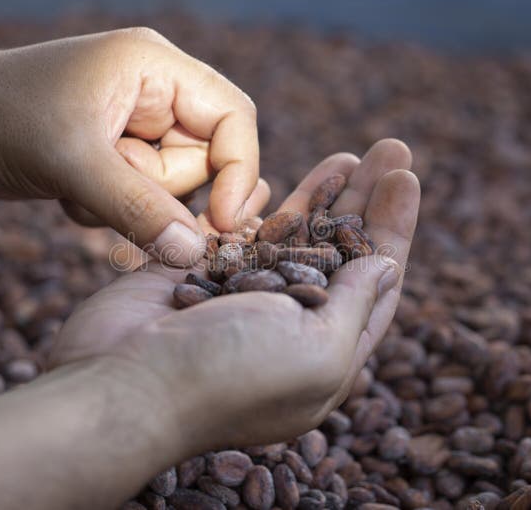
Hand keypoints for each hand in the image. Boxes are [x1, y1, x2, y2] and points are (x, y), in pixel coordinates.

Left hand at [0, 28, 258, 264]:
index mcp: (156, 67)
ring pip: (172, 186)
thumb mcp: (74, 163)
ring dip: (130, 203)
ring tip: (77, 185)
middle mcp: (154, 92)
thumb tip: (195, 252)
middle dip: (161, 188)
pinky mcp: (114, 155)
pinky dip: (109, 208)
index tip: (220, 222)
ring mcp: (134, 125)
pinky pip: (141, 199)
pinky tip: (66, 192)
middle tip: (111, 185)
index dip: (238, 171)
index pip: (233, 117)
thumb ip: (139, 209)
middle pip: (205, 158)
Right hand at [49, 138, 419, 449]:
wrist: (124, 381)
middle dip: (367, 200)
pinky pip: (238, 232)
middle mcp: (288, 323)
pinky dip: (259, 205)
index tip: (406, 179)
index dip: (394, 230)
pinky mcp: (198, 271)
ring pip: (293, 236)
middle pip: (340, 252)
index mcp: (325, 352)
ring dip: (323, 194)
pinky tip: (279, 176)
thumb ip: (357, 306)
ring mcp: (241, 295)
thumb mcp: (319, 351)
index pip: (376, 284)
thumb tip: (386, 267)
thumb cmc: (229, 374)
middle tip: (392, 149)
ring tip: (350, 153)